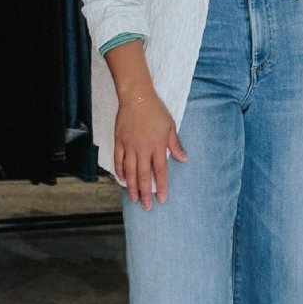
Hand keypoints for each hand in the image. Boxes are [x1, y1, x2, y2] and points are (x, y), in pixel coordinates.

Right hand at [115, 93, 187, 209]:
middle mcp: (142, 148)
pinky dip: (120, 171)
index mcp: (157, 145)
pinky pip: (118, 160)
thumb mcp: (170, 126)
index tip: (162, 199)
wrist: (136, 97)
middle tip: (146, 207)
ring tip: (134, 198)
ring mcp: (129, 146)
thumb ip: (175, 145)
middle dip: (146, 193)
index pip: (160, 171)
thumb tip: (184, 159)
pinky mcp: (119, 141)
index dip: (161, 186)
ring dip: (132, 187)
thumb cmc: (155, 111)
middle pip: (144, 176)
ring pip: (130, 171)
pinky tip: (122, 180)